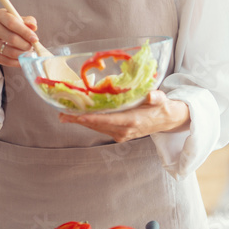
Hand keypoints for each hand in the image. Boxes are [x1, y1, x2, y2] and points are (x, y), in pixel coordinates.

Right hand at [0, 8, 37, 68]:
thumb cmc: (8, 28)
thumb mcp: (18, 21)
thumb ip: (27, 22)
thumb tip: (33, 27)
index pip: (12, 23)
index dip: (25, 32)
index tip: (35, 39)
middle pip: (12, 38)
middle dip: (25, 45)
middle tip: (31, 47)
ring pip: (9, 51)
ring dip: (22, 54)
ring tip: (27, 53)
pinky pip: (5, 61)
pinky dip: (16, 62)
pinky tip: (22, 61)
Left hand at [59, 90, 189, 141]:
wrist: (167, 120)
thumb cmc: (163, 107)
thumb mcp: (162, 100)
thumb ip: (157, 98)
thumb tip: (152, 95)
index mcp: (133, 120)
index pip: (109, 120)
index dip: (93, 119)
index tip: (78, 117)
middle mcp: (124, 130)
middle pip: (98, 125)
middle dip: (79, 121)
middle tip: (62, 115)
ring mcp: (121, 133)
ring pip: (97, 128)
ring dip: (81, 123)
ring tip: (64, 116)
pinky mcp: (119, 133)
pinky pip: (101, 128)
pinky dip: (89, 123)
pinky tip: (79, 117)